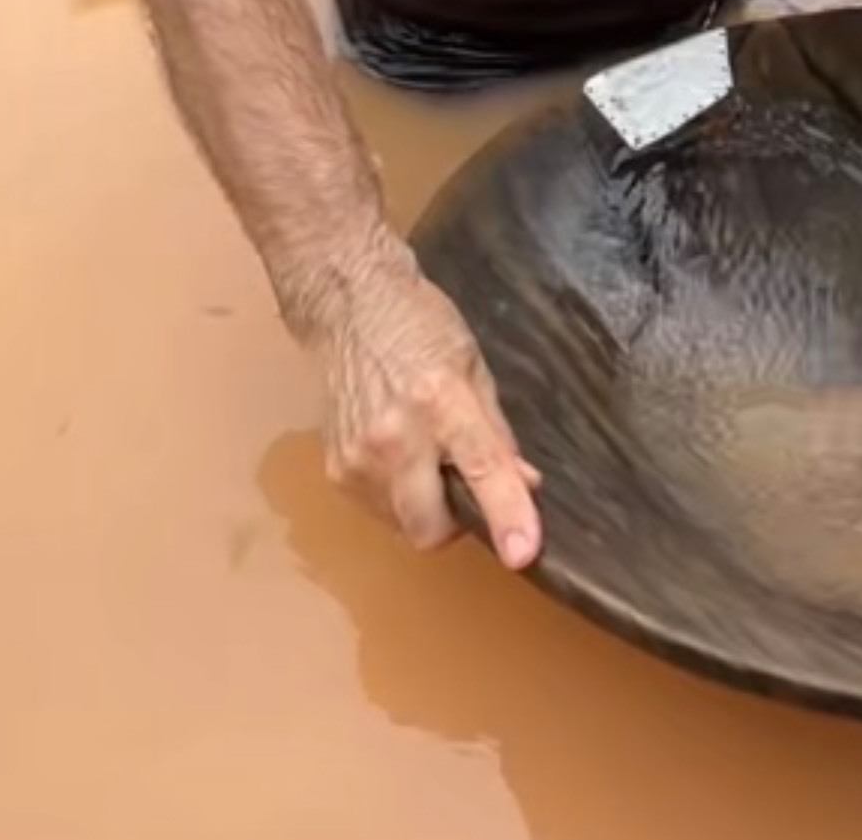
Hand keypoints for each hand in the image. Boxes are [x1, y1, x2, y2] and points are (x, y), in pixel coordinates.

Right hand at [313, 252, 543, 567]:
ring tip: (423, 456)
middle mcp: (394, 437)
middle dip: (453, 522)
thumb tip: (527, 487)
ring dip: (423, 507)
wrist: (348, 306)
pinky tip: (396, 453)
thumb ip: (498, 435)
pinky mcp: (334, 470)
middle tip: (460, 483)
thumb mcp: (474, 370)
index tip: (523, 553)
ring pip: (403, 525)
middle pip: (430, 529)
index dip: (506, 516)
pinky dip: (396, 496)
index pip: (482, 469)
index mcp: (441, 401)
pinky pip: (377, 510)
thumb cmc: (420, 327)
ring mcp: (357, 458)